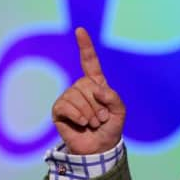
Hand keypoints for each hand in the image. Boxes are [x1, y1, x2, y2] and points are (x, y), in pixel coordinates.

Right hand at [51, 27, 125, 154]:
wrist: (99, 149)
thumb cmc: (110, 128)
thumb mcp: (119, 112)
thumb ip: (113, 97)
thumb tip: (95, 89)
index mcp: (96, 84)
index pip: (89, 61)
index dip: (85, 46)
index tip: (79, 30)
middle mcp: (81, 88)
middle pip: (85, 84)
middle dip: (97, 104)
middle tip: (101, 119)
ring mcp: (68, 98)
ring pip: (76, 95)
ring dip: (89, 113)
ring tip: (92, 123)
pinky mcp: (59, 110)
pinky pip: (65, 105)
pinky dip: (77, 116)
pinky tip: (82, 123)